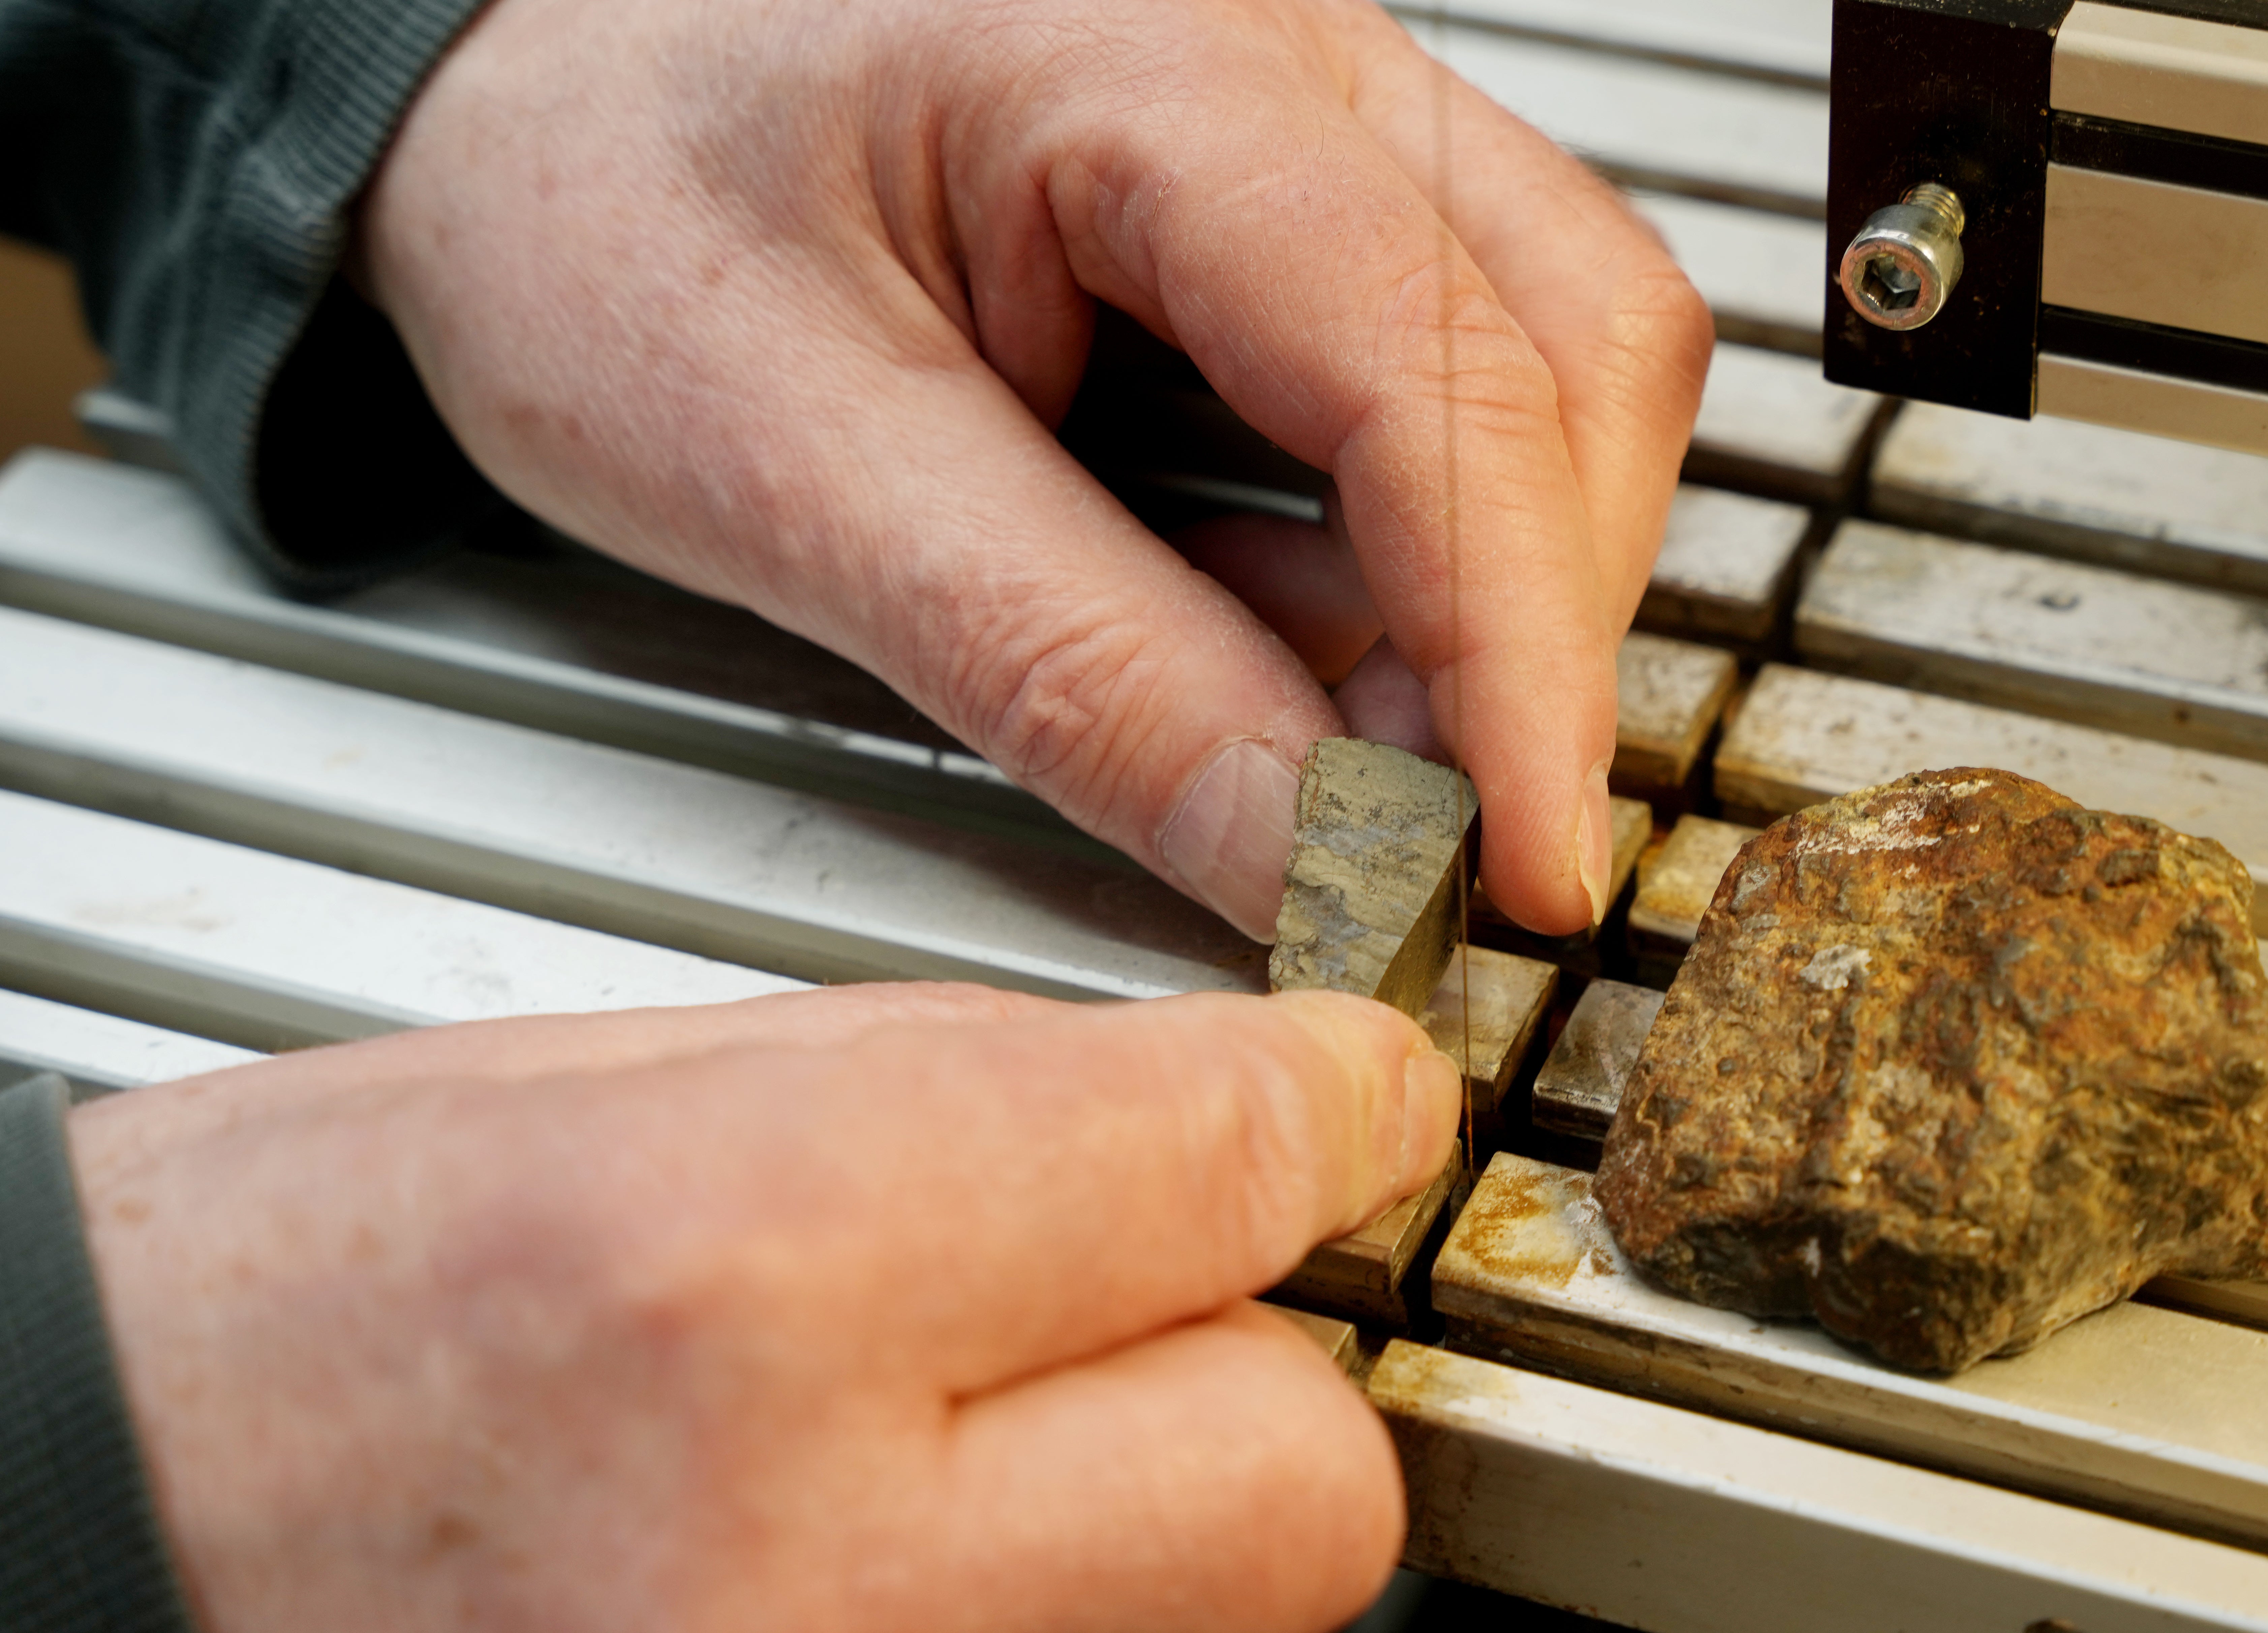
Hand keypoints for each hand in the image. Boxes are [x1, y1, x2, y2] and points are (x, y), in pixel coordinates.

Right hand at [72, 983, 1460, 1630]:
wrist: (81, 1532)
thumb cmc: (262, 1326)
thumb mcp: (607, 1097)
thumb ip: (967, 1105)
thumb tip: (1222, 1126)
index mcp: (742, 1275)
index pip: (1241, 1167)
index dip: (1334, 1110)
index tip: (1341, 1099)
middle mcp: (812, 1560)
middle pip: (1303, 1478)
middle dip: (1260, 1372)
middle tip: (1131, 1313)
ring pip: (1220, 1620)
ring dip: (1150, 1516)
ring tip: (945, 1450)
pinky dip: (1041, 1615)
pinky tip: (883, 1555)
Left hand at [354, 0, 1711, 939]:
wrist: (517, 93)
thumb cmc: (595, 198)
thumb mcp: (790, 464)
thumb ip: (1072, 668)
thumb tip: (1313, 857)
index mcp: (1151, 60)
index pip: (1438, 377)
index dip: (1515, 654)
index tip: (1523, 869)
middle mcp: (1289, 54)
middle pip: (1575, 349)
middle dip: (1527, 625)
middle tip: (1421, 834)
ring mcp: (1318, 115)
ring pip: (1559, 363)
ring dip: (1487, 591)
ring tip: (1336, 742)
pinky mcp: (1299, 204)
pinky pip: (1450, 378)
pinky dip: (1406, 550)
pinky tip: (1283, 631)